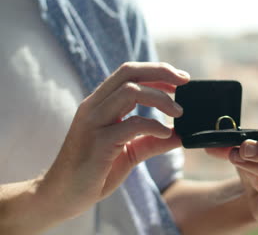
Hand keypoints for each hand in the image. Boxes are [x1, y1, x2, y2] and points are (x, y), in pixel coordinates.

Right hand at [39, 62, 188, 221]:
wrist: (63, 196)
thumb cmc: (95, 172)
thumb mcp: (129, 152)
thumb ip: (151, 141)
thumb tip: (179, 136)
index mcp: (100, 104)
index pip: (128, 73)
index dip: (157, 71)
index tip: (181, 80)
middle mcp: (94, 107)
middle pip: (129, 73)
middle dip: (161, 72)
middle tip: (185, 83)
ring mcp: (93, 122)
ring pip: (130, 91)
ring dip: (161, 99)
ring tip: (179, 113)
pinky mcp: (98, 142)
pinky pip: (131, 124)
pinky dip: (154, 125)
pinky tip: (166, 135)